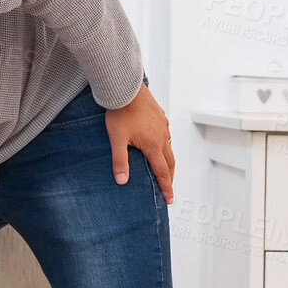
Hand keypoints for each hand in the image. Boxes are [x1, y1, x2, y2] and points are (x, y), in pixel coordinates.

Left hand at [104, 84, 174, 203]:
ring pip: (169, 147)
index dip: (166, 187)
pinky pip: (166, 134)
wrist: (125, 88)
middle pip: (170, 162)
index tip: (169, 199)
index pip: (162, 172)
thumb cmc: (120, 113)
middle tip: (168, 188)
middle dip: (170, 177)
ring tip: (164, 168)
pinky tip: (158, 143)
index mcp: (153, 145)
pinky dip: (165, 144)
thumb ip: (120, 161)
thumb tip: (122, 181)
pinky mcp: (160, 116)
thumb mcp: (117, 140)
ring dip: (168, 161)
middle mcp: (162, 137)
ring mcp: (163, 126)